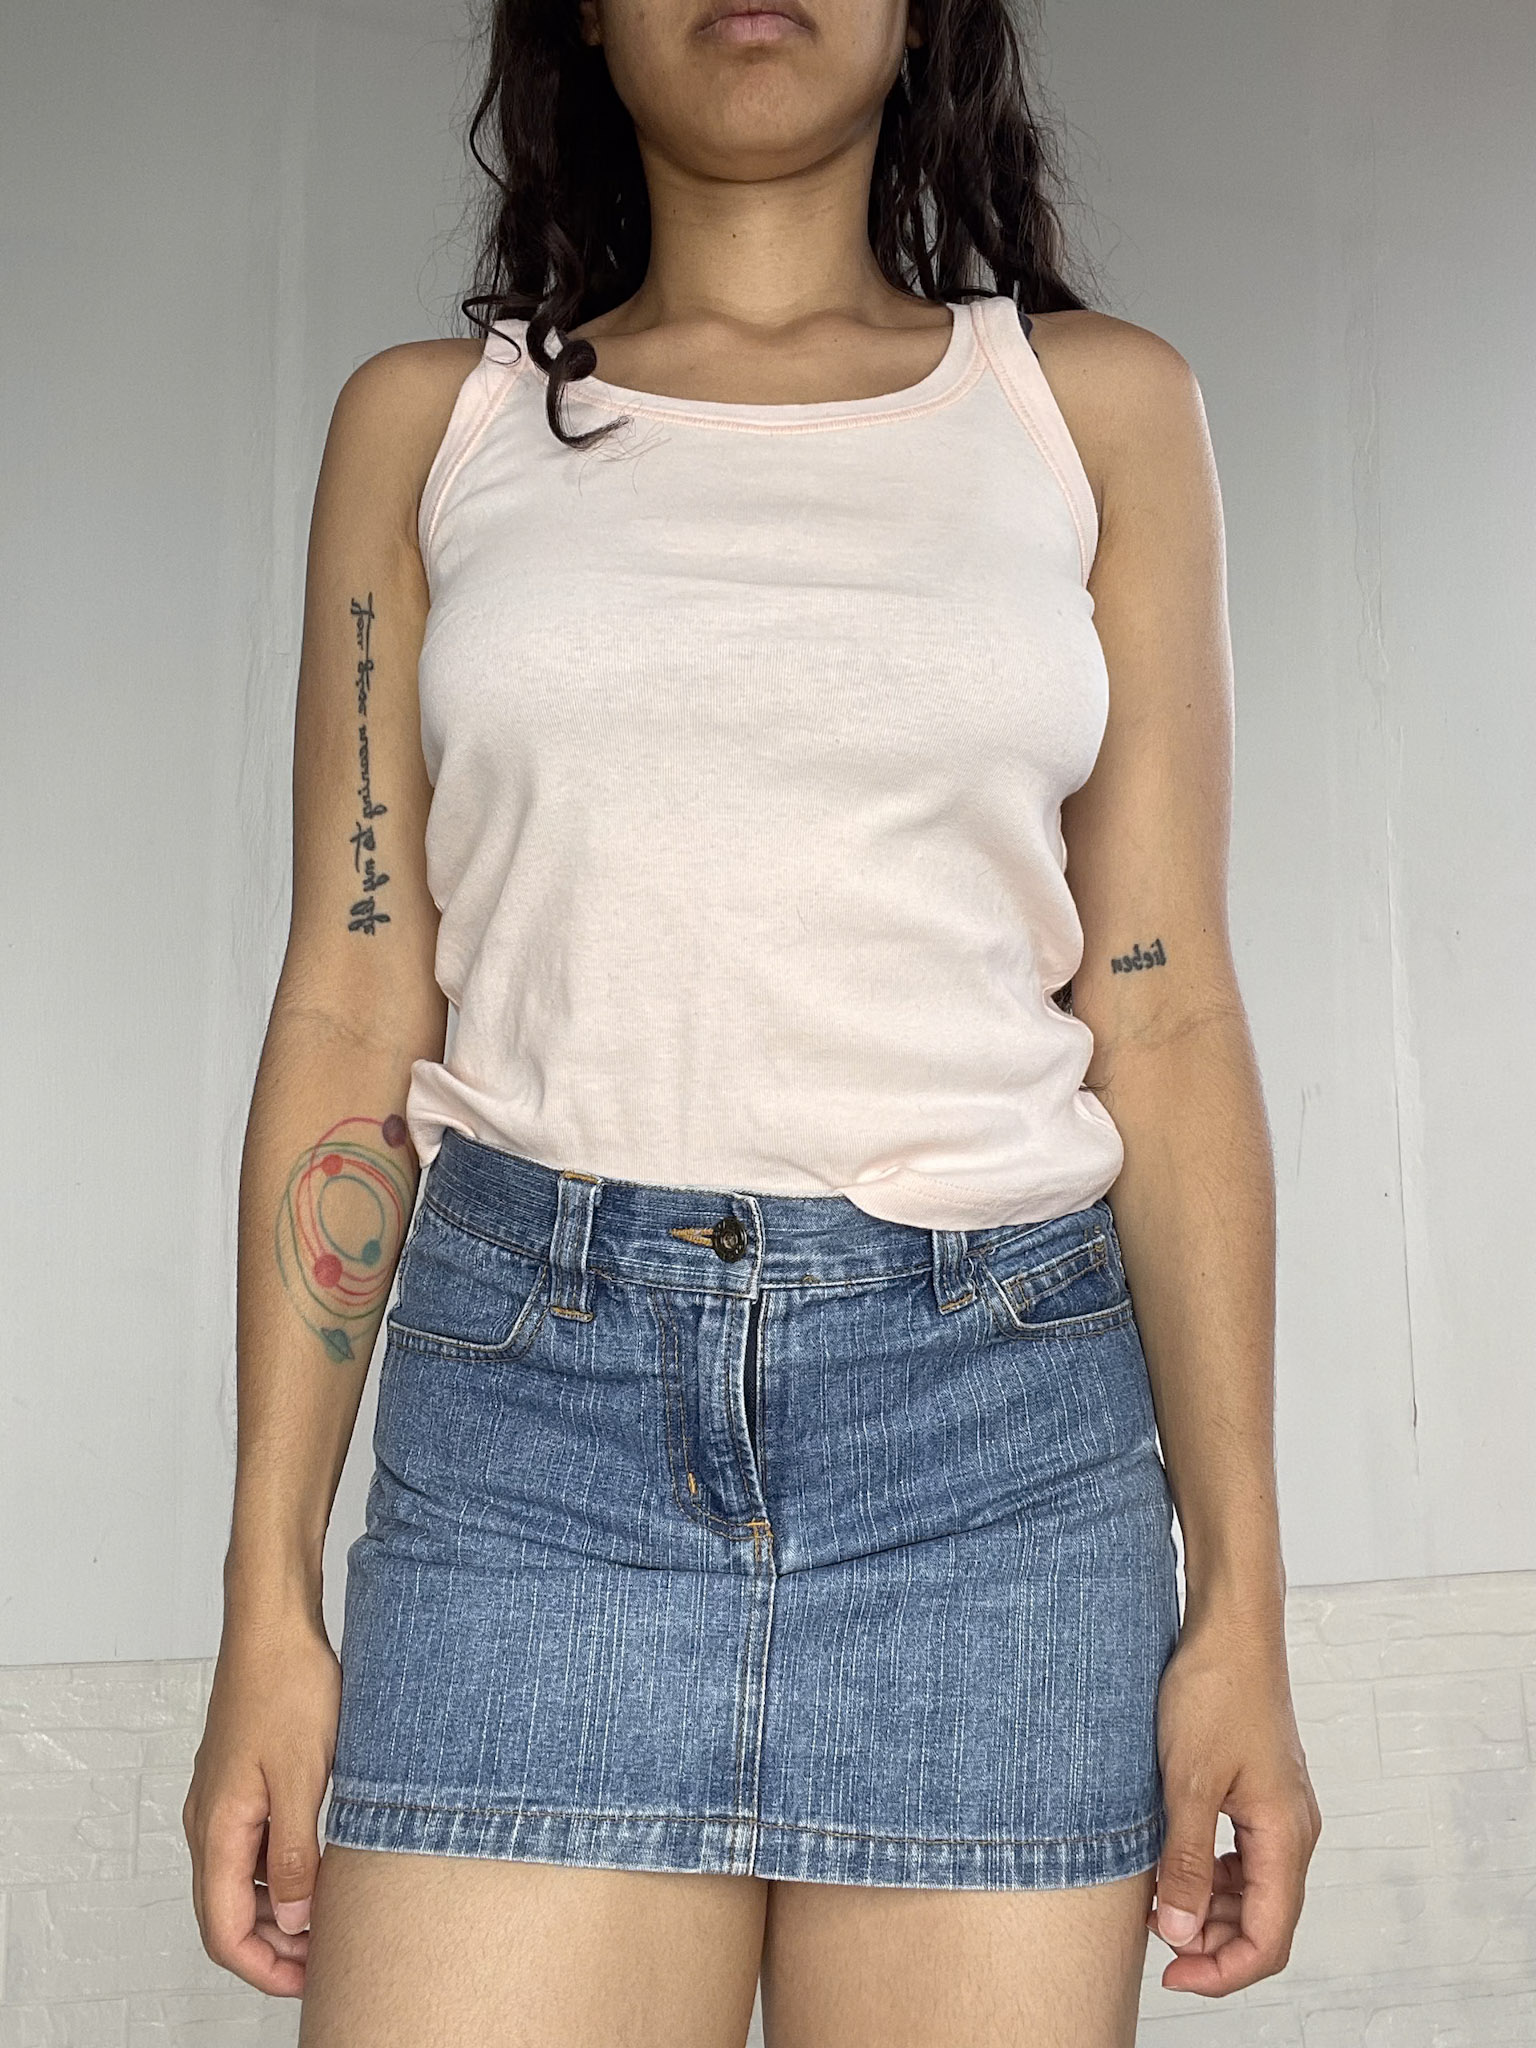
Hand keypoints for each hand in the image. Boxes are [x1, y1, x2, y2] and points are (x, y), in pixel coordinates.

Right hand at [183, 1608, 341, 1996]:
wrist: (274, 1623)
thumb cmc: (288, 1688)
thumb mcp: (302, 1778)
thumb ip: (293, 1856)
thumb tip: (290, 1924)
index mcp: (217, 1829)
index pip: (223, 1931)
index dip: (264, 1969)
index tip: (309, 1983)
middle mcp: (209, 1821)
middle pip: (228, 1913)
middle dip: (275, 1948)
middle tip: (327, 1960)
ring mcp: (223, 1800)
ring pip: (241, 1880)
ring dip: (279, 1909)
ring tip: (330, 1918)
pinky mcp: (241, 1779)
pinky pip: (252, 1844)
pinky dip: (280, 1869)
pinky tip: (319, 1864)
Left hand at [1146, 1609, 1321, 1994]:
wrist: (1230, 1629)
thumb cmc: (1214, 1692)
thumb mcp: (1187, 1782)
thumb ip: (1183, 1861)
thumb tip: (1177, 1932)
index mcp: (1285, 1836)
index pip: (1268, 1939)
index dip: (1222, 1971)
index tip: (1172, 1974)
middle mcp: (1292, 1830)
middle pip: (1263, 1920)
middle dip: (1211, 1942)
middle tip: (1154, 1938)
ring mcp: (1279, 1811)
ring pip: (1251, 1889)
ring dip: (1207, 1907)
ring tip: (1155, 1900)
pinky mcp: (1261, 1792)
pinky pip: (1241, 1855)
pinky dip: (1208, 1871)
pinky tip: (1171, 1863)